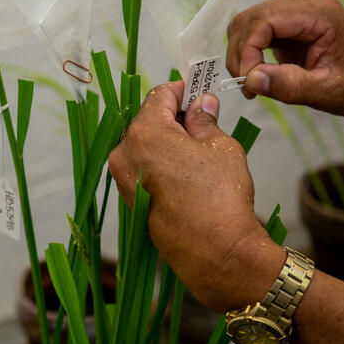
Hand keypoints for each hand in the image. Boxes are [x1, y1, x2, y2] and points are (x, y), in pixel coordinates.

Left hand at [107, 83, 283, 311]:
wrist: (215, 252)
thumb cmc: (220, 196)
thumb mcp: (220, 146)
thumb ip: (204, 120)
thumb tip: (201, 105)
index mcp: (144, 132)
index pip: (159, 95)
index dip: (181, 90)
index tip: (198, 92)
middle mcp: (125, 153)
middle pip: (148, 120)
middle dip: (174, 117)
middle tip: (203, 120)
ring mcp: (124, 179)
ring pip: (144, 145)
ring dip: (167, 140)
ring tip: (199, 148)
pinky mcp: (130, 200)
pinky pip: (143, 169)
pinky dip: (161, 162)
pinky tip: (187, 171)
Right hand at [225, 0, 343, 115]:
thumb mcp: (328, 92)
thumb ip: (290, 86)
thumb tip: (251, 79)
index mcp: (322, 13)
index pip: (265, 20)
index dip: (247, 50)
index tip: (248, 82)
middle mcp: (306, 0)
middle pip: (251, 19)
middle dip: (241, 54)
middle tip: (250, 88)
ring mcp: (295, 4)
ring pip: (247, 22)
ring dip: (242, 53)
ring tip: (255, 82)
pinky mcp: (287, 15)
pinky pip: (254, 27)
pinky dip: (249, 51)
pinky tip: (261, 72)